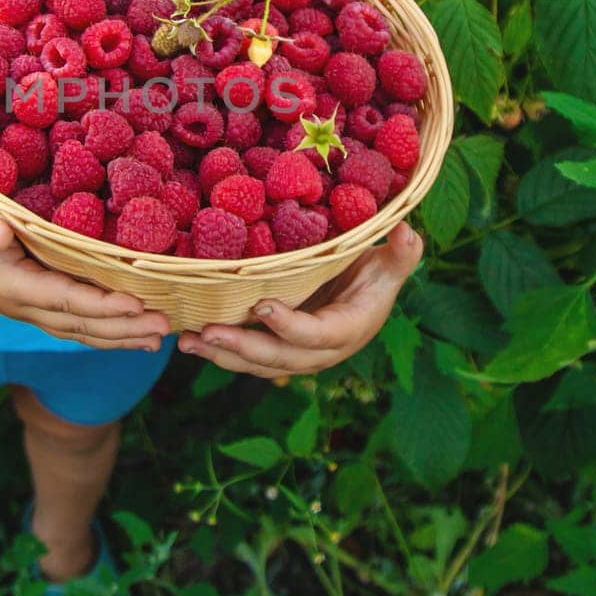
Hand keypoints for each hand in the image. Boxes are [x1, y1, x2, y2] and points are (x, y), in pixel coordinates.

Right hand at [0, 185, 171, 350]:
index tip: (135, 303)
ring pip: (81, 331)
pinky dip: (107, 331)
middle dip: (123, 328)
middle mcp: (24, 305)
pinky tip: (133, 333)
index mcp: (11, 285)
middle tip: (164, 327)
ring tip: (159, 338)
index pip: (64, 299)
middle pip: (81, 325)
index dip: (100, 304)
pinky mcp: (36, 303)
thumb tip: (0, 233)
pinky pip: (76, 324)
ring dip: (120, 336)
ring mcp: (30, 309)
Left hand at [177, 221, 423, 378]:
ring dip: (221, 354)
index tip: (263, 307)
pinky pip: (246, 358)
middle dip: (242, 347)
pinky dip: (219, 351)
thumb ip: (401, 253)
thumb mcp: (389, 263)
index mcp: (348, 330)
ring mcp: (295, 356)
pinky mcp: (276, 351)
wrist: (362, 296)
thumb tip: (407, 231)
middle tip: (209, 331)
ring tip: (188, 341)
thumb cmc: (373, 274)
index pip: (318, 334)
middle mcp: (320, 352)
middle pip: (279, 357)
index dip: (292, 326)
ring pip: (256, 363)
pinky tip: (191, 339)